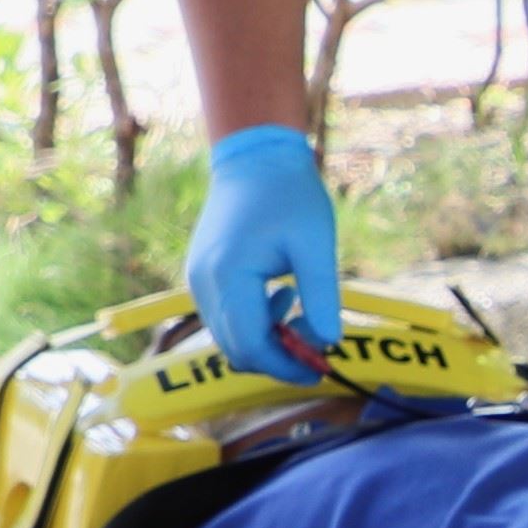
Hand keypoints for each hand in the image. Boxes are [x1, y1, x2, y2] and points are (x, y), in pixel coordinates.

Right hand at [188, 124, 344, 385]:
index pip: (251, 345)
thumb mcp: (317, 244)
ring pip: (229, 338)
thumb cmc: (290, 195)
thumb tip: (330, 343)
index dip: (286, 365)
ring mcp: (197, 281)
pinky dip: (255, 322)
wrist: (254, 159)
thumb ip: (322, 295)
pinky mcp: (201, 277)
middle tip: (318, 344)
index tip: (321, 368)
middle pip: (237, 349)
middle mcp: (203, 284)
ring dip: (268, 339)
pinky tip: (284, 296)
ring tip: (300, 306)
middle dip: (279, 358)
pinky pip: (226, 318)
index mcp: (229, 275)